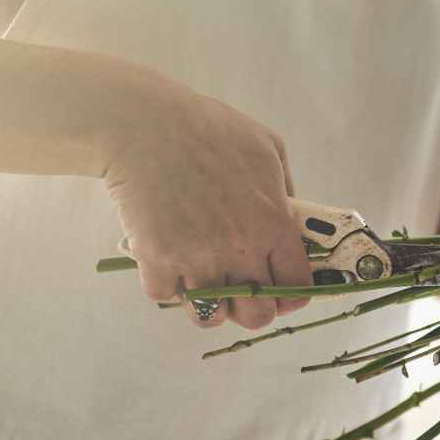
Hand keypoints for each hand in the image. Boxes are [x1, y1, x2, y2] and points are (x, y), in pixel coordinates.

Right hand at [101, 76, 313, 329]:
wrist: (143, 124)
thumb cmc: (208, 127)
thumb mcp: (268, 148)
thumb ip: (286, 191)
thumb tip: (293, 221)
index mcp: (273, 224)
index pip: (296, 287)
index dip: (291, 295)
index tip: (281, 291)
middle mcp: (240, 249)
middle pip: (257, 315)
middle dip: (252, 309)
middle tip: (240, 290)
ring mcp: (197, 258)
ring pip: (210, 316)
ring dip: (209, 304)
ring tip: (203, 282)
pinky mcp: (156, 259)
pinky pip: (166, 295)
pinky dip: (166, 284)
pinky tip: (167, 260)